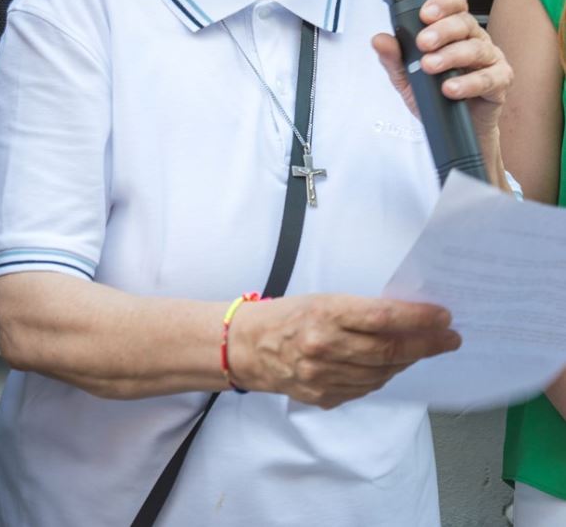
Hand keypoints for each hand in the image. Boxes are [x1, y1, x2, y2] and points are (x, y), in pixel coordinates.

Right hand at [227, 294, 459, 408]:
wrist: (248, 347)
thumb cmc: (288, 315)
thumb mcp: (323, 300)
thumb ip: (359, 311)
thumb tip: (405, 318)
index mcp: (325, 315)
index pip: (382, 318)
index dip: (418, 319)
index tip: (443, 316)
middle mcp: (325, 347)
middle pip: (389, 350)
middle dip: (427, 343)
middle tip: (450, 338)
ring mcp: (324, 377)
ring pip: (382, 373)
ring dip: (408, 361)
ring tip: (425, 348)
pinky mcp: (323, 397)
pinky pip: (366, 388)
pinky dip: (384, 376)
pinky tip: (393, 364)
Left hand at [372, 0, 512, 159]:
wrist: (454, 129)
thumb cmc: (436, 97)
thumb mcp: (408, 78)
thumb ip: (394, 58)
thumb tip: (379, 40)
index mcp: (455, 31)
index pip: (454, 5)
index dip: (442, 4)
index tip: (424, 14)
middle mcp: (475, 39)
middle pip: (464, 23)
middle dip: (442, 31)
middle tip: (423, 43)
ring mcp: (490, 59)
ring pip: (476, 48)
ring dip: (451, 56)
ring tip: (431, 66)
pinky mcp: (500, 81)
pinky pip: (490, 78)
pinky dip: (469, 83)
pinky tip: (451, 89)